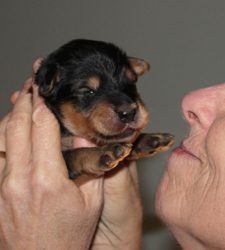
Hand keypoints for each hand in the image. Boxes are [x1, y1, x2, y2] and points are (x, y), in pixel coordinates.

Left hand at [0, 58, 142, 249]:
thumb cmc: (69, 235)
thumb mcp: (92, 202)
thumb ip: (92, 167)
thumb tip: (86, 138)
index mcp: (48, 180)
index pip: (42, 128)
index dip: (43, 105)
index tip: (44, 89)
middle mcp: (19, 179)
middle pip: (17, 127)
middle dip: (24, 101)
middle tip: (30, 85)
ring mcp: (2, 185)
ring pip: (1, 138)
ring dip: (11, 115)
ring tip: (20, 99)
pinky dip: (3, 135)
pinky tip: (10, 127)